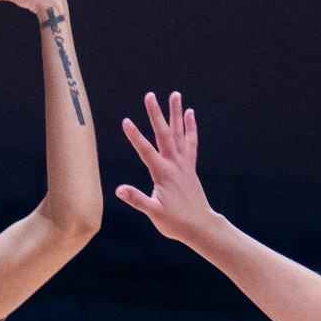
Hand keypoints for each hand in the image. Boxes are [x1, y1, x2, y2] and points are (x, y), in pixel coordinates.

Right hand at [116, 91, 219, 246]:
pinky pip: (190, 143)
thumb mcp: (155, 214)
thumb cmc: (176, 223)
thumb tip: (119, 190)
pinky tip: (189, 114)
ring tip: (175, 94)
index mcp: (163, 174)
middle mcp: (175, 165)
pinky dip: (190, 128)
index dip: (135, 136)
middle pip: (164, 135)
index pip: (146, 151)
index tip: (126, 121)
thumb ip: (138, 200)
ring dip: (176, 114)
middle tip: (150, 95)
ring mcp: (184, 164)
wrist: (200, 226)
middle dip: (156, 114)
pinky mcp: (189, 167)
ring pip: (179, 134)